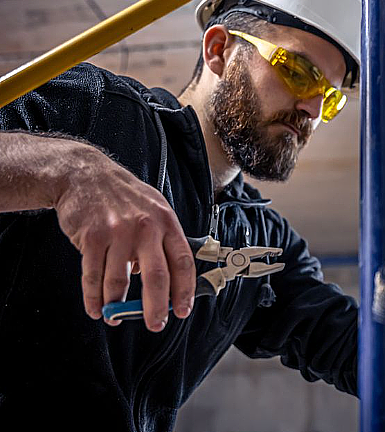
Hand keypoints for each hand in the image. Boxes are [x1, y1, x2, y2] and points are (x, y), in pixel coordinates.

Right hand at [53, 147, 195, 331]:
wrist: (85, 174)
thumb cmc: (124, 195)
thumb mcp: (154, 209)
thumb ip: (162, 241)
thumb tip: (167, 278)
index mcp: (166, 222)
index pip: (183, 262)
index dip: (185, 290)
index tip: (183, 310)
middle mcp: (146, 228)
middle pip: (157, 277)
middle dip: (156, 307)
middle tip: (155, 324)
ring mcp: (118, 233)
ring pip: (120, 281)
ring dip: (118, 306)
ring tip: (116, 317)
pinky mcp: (92, 237)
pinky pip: (93, 276)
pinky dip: (94, 298)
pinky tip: (97, 308)